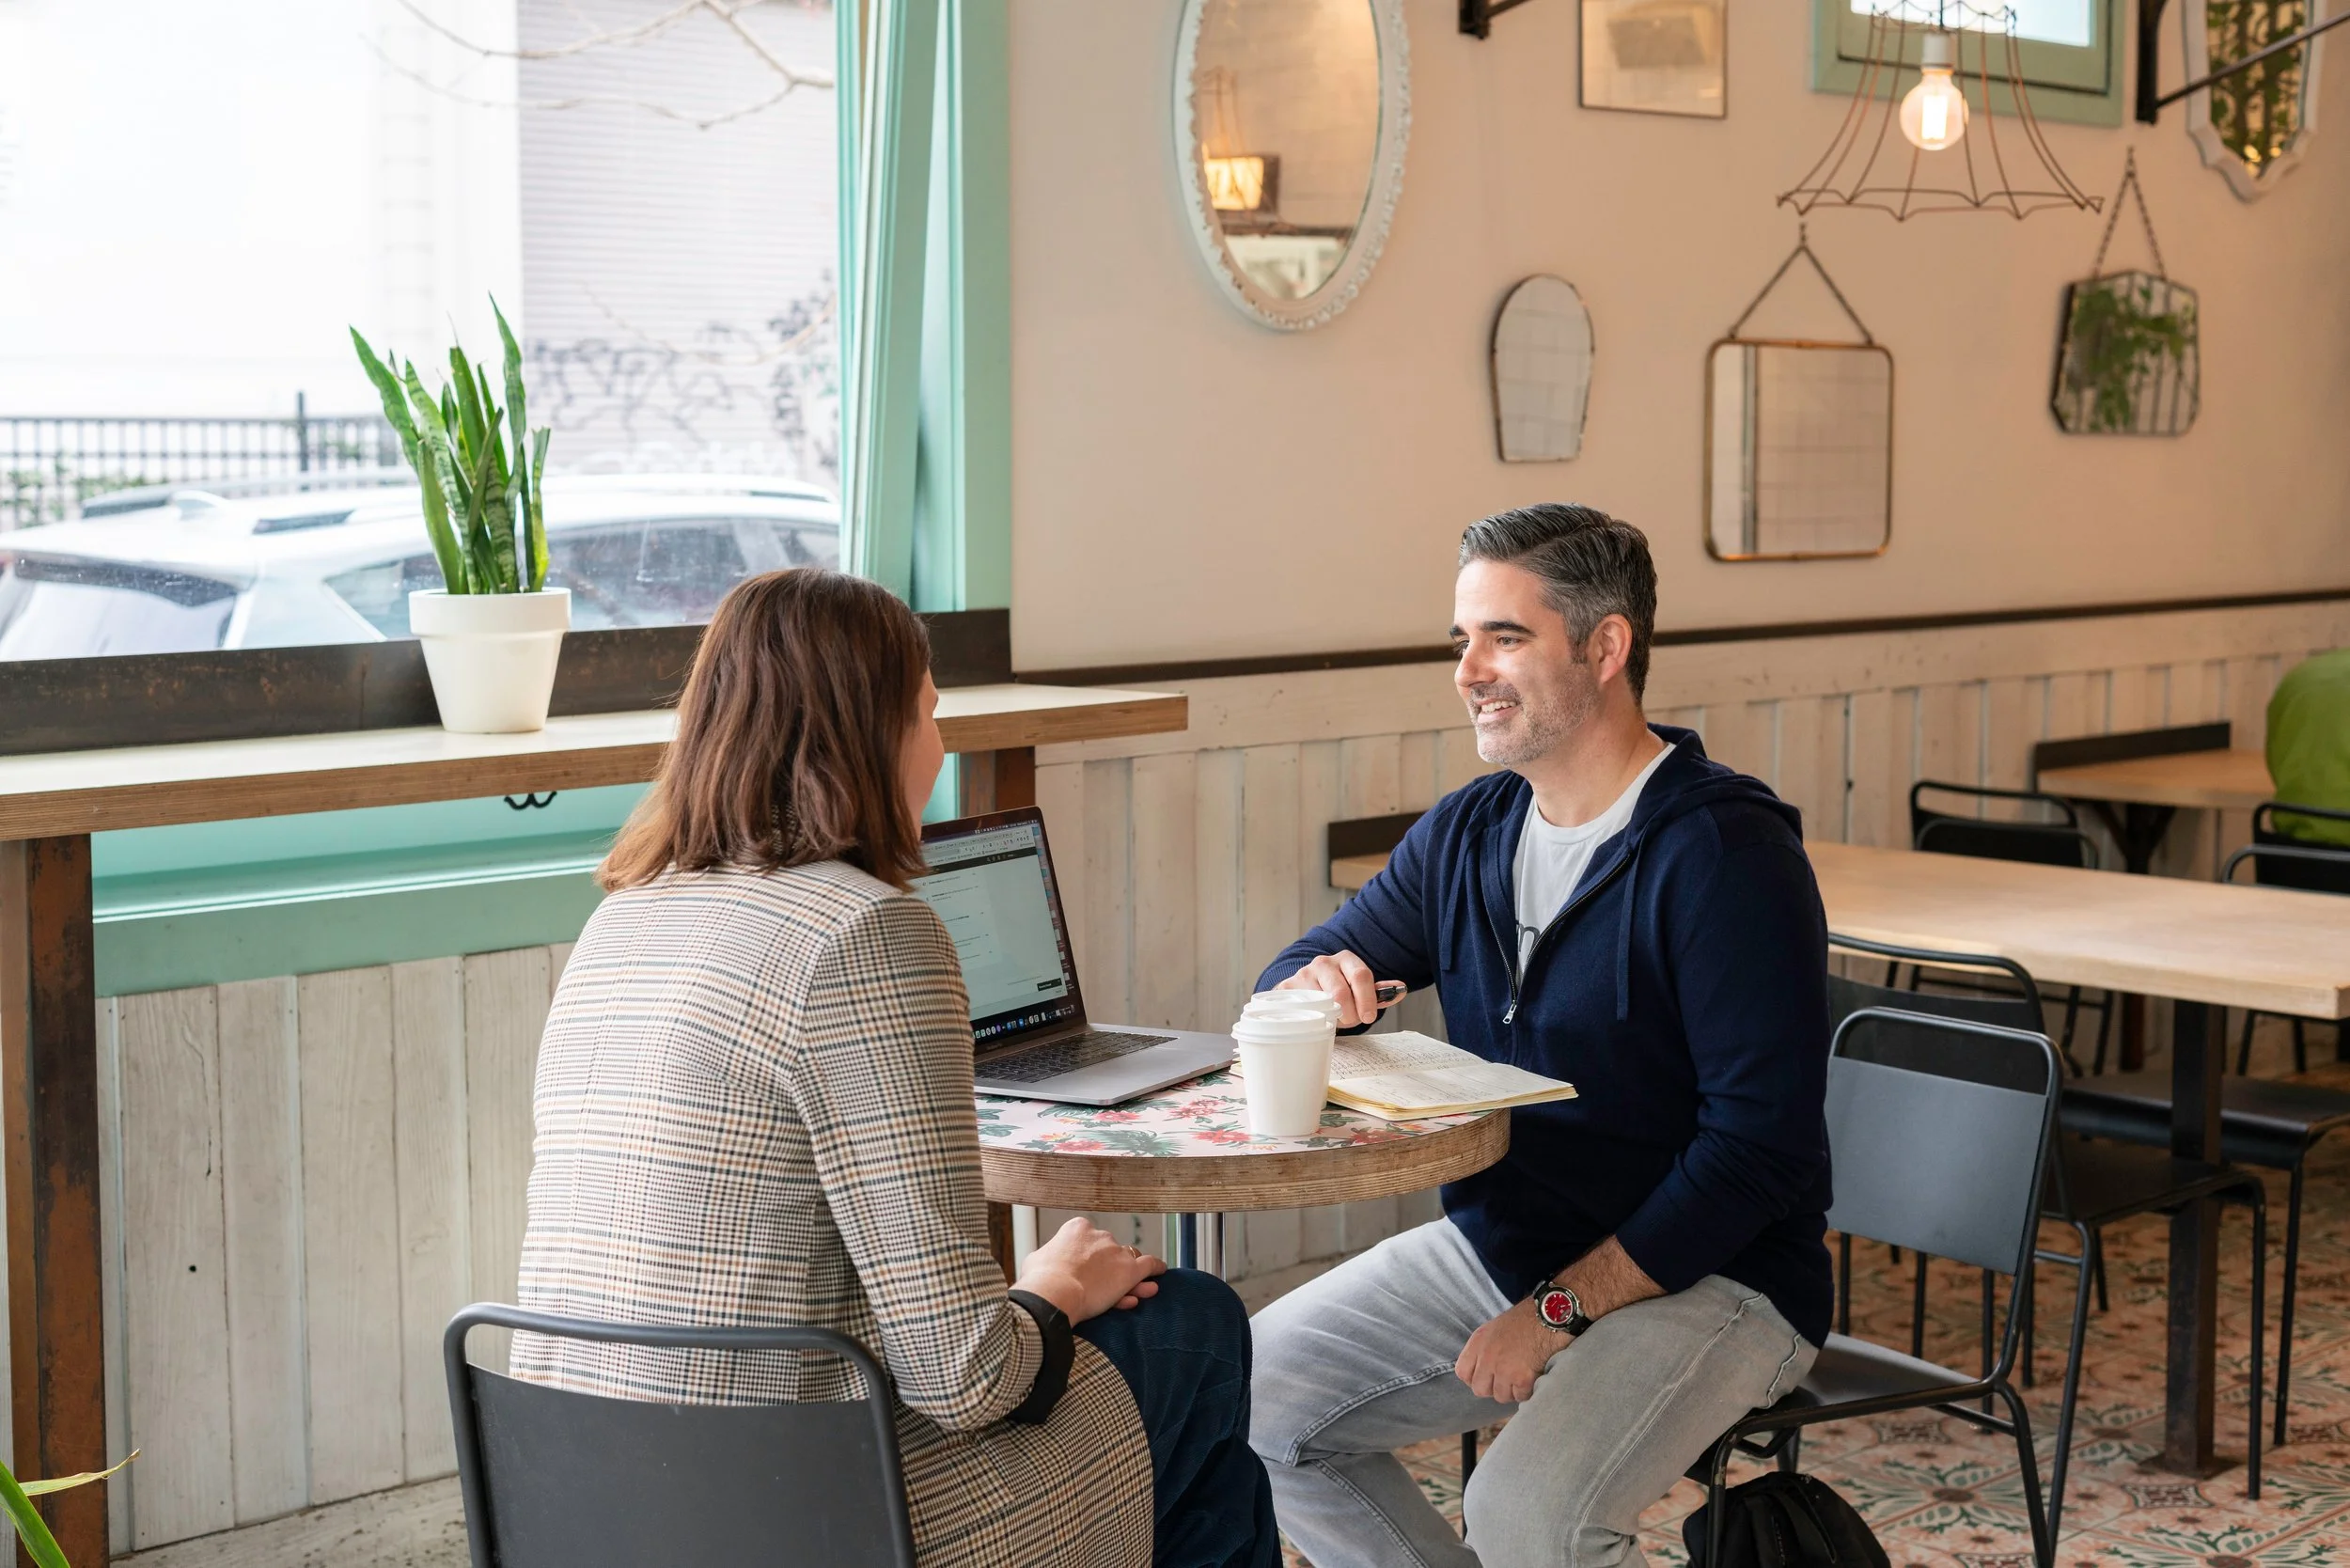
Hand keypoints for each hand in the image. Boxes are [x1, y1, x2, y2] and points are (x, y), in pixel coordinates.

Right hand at [1013, 1218, 1165, 1323]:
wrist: (1053, 1293)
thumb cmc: (1039, 1280)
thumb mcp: (1036, 1260)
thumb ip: (1049, 1256)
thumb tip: (1044, 1259)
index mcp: (1077, 1228)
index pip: (1090, 1241)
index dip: (1090, 1258)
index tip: (1086, 1271)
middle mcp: (1100, 1235)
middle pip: (1111, 1251)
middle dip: (1111, 1267)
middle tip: (1105, 1286)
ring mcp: (1116, 1252)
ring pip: (1130, 1260)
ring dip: (1132, 1274)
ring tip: (1135, 1288)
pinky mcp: (1130, 1270)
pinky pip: (1150, 1265)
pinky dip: (1156, 1268)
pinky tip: (1159, 1272)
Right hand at [1283, 951, 1402, 1028]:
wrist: (1302, 992)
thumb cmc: (1335, 993)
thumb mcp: (1358, 992)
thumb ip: (1377, 993)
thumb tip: (1400, 989)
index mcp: (1346, 960)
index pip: (1361, 975)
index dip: (1367, 999)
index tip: (1368, 1016)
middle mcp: (1324, 963)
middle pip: (1341, 991)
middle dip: (1349, 1013)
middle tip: (1350, 1021)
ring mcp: (1303, 974)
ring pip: (1321, 1002)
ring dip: (1330, 1017)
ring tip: (1332, 1019)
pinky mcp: (1286, 988)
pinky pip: (1301, 1008)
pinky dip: (1310, 1017)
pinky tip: (1314, 1018)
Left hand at [1455, 1299, 1568, 1403]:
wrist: (1552, 1314)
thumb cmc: (1528, 1319)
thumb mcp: (1495, 1328)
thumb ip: (1484, 1349)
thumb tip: (1482, 1370)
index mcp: (1478, 1342)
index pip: (1462, 1373)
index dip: (1475, 1378)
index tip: (1488, 1377)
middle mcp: (1487, 1356)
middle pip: (1480, 1389)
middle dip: (1494, 1388)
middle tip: (1508, 1379)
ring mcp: (1503, 1369)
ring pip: (1501, 1396)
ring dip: (1513, 1390)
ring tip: (1524, 1375)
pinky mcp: (1522, 1378)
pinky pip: (1521, 1397)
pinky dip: (1529, 1391)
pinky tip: (1535, 1376)